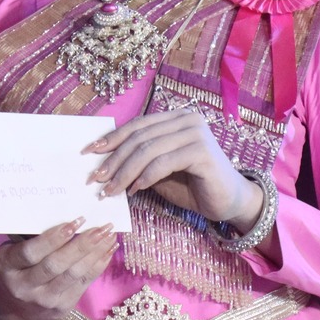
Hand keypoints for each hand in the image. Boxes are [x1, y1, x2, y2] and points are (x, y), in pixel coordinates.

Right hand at [0, 219, 116, 319]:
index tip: (75, 222)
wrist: (14, 306)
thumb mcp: (13, 251)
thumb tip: (69, 215)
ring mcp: (44, 300)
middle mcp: (24, 286)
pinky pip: (84, 283)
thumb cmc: (17, 267)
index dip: (54, 238)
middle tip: (100, 228)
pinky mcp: (61, 307)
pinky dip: (98, 264)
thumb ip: (33, 238)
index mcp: (8, 266)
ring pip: (74, 275)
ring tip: (109, 235)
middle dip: (81, 245)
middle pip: (56, 265)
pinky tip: (108, 250)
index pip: (31, 253)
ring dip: (95, 253)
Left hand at [85, 110, 260, 225]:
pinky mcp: (201, 151)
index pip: (137, 125)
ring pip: (148, 150)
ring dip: (125, 172)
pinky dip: (145, 177)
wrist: (230, 202)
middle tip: (96, 178)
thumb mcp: (160, 171)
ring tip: (111, 190)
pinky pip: (163, 162)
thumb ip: (139, 161)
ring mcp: (196, 133)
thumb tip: (104, 163)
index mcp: (176, 118)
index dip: (111, 138)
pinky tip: (135, 190)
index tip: (89, 153)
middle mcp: (187, 119)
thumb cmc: (194, 185)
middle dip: (114, 159)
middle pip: (139, 137)